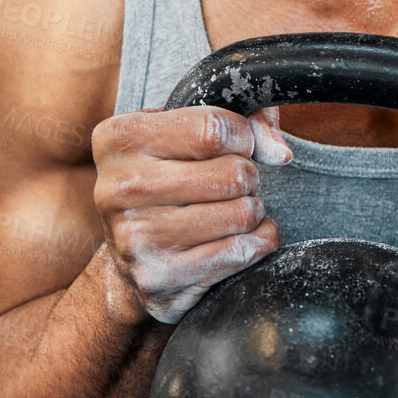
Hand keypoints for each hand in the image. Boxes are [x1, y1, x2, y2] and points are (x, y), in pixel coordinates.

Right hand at [90, 104, 289, 323]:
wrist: (129, 244)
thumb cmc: (170, 172)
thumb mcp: (192, 126)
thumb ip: (246, 118)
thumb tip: (279, 152)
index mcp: (120, 139)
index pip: (212, 129)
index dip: (242, 136)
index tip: (237, 145)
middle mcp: (118, 188)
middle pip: (232, 175)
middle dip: (247, 177)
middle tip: (232, 182)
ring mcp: (135, 238)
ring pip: (241, 215)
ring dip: (250, 211)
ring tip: (230, 208)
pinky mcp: (157, 278)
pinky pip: (238, 253)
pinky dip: (254, 242)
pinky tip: (235, 236)